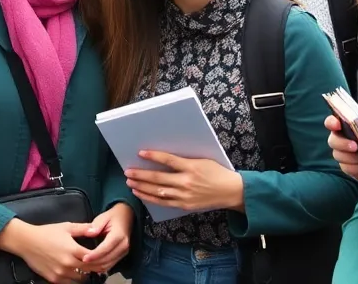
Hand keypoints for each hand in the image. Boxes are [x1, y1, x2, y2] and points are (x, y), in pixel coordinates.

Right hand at [0, 220, 91, 283]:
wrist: (27, 242)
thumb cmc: (46, 233)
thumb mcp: (66, 227)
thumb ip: (83, 229)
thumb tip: (96, 229)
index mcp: (73, 250)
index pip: (93, 258)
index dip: (100, 258)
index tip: (103, 257)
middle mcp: (68, 264)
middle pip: (89, 270)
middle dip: (94, 267)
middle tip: (98, 264)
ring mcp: (60, 273)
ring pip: (80, 278)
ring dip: (84, 273)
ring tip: (85, 267)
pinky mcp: (53, 279)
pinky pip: (69, 283)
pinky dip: (73, 278)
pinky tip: (73, 272)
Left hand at [79, 202, 132, 273]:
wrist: (126, 216)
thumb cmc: (113, 216)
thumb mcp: (103, 217)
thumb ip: (96, 225)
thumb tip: (89, 233)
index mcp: (118, 235)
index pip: (105, 248)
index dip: (94, 255)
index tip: (84, 258)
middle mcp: (123, 245)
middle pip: (107, 259)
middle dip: (94, 263)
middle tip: (81, 263)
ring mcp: (124, 251)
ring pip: (109, 265)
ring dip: (96, 267)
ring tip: (84, 266)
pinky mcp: (122, 255)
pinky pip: (110, 265)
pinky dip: (100, 267)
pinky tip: (92, 265)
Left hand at [125, 150, 243, 213]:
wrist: (230, 191)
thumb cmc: (217, 172)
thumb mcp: (203, 160)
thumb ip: (185, 160)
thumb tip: (164, 156)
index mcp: (191, 167)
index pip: (168, 160)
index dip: (154, 156)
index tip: (141, 152)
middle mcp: (186, 182)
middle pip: (158, 178)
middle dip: (141, 174)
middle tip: (128, 171)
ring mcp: (184, 195)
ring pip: (158, 191)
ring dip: (142, 186)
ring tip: (130, 181)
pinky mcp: (184, 205)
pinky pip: (163, 202)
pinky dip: (150, 197)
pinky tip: (140, 193)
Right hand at [324, 114, 357, 182]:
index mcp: (344, 125)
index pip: (331, 122)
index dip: (331, 123)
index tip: (337, 125)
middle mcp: (339, 139)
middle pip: (332, 141)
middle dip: (342, 144)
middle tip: (355, 146)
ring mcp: (342, 154)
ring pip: (338, 155)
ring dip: (351, 157)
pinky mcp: (347, 167)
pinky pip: (346, 168)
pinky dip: (354, 167)